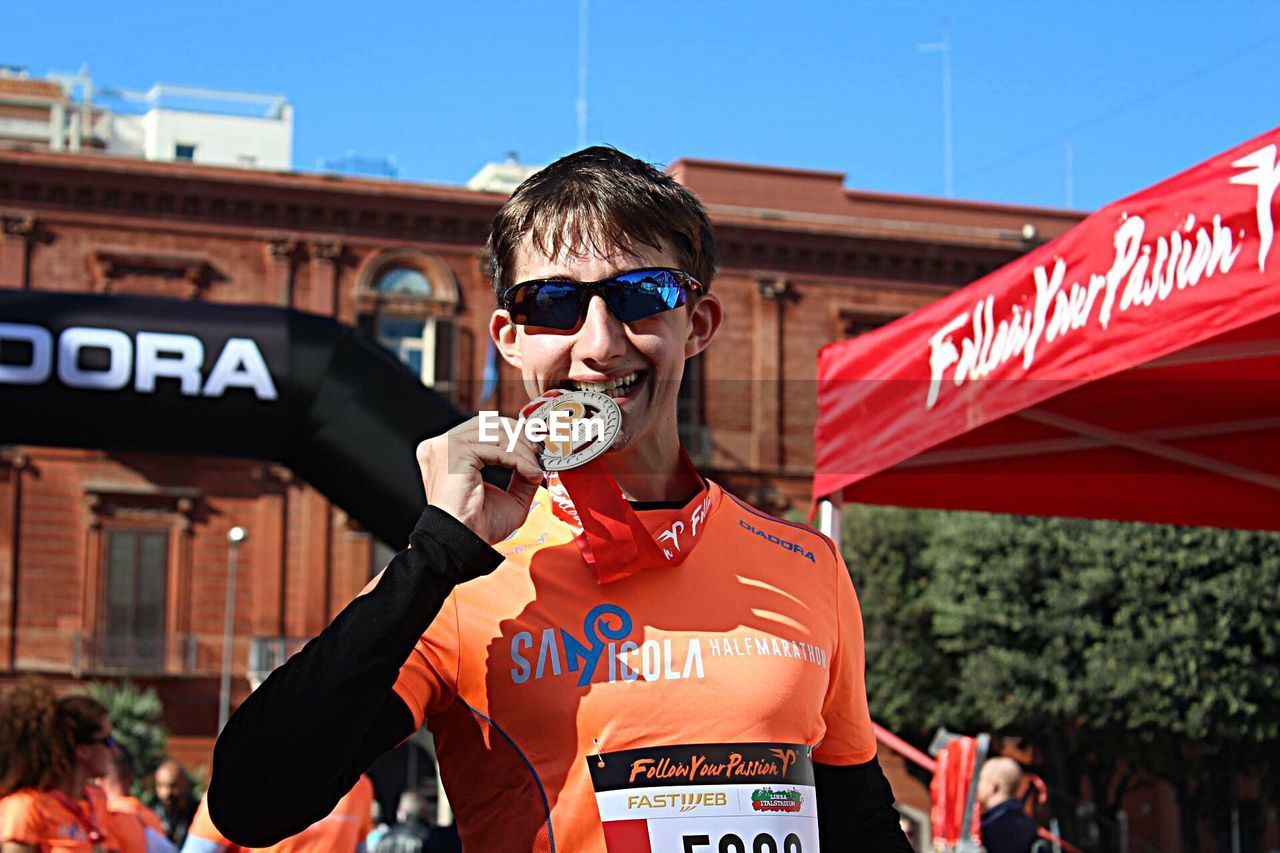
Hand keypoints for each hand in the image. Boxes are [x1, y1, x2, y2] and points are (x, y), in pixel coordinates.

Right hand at [416, 416, 543, 544]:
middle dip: (521, 436)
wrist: (463, 544)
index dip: (514, 433)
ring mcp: (445, 446)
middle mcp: (442, 445)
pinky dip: (519, 460)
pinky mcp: (455, 452)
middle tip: (540, 453)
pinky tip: (530, 474)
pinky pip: (498, 448)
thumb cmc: (479, 527)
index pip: (484, 427)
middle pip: (491, 423)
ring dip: (523, 451)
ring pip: (497, 433)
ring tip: (534, 471)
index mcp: (447, 452)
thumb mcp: (510, 497)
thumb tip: (537, 460)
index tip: (536, 448)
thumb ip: (521, 475)